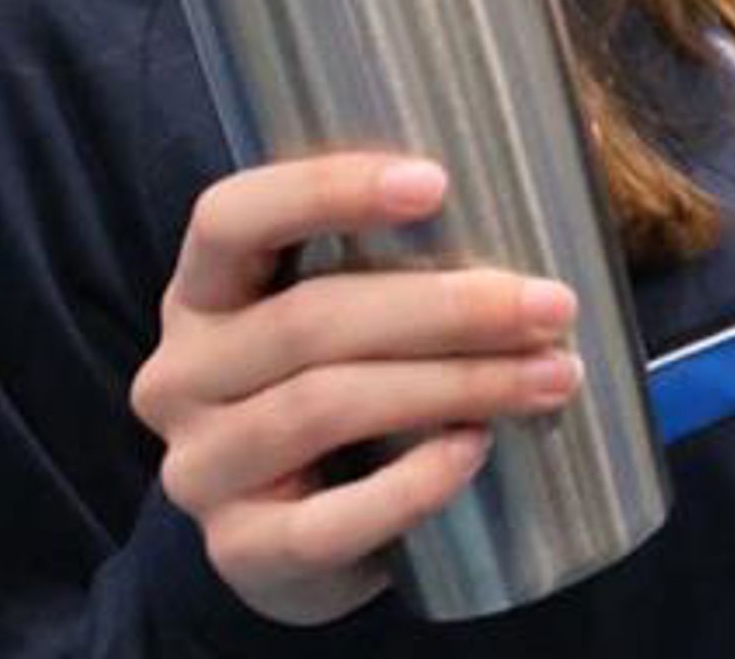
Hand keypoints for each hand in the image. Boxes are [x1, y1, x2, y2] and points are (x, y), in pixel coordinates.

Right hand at [129, 155, 586, 625]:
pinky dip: (413, 484)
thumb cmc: (349, 387)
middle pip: (308, 321)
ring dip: (455, 386)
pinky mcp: (240, 551)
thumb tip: (535, 213)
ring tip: (552, 376)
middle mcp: (182, 374)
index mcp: (203, 292)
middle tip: (551, 306)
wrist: (307, 538)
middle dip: (446, 309)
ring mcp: (201, 469)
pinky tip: (475, 452)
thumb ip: (399, 261)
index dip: (325, 192)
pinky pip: (327, 522)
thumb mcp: (351, 315)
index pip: (230, 219)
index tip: (436, 183)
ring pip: (324, 407)